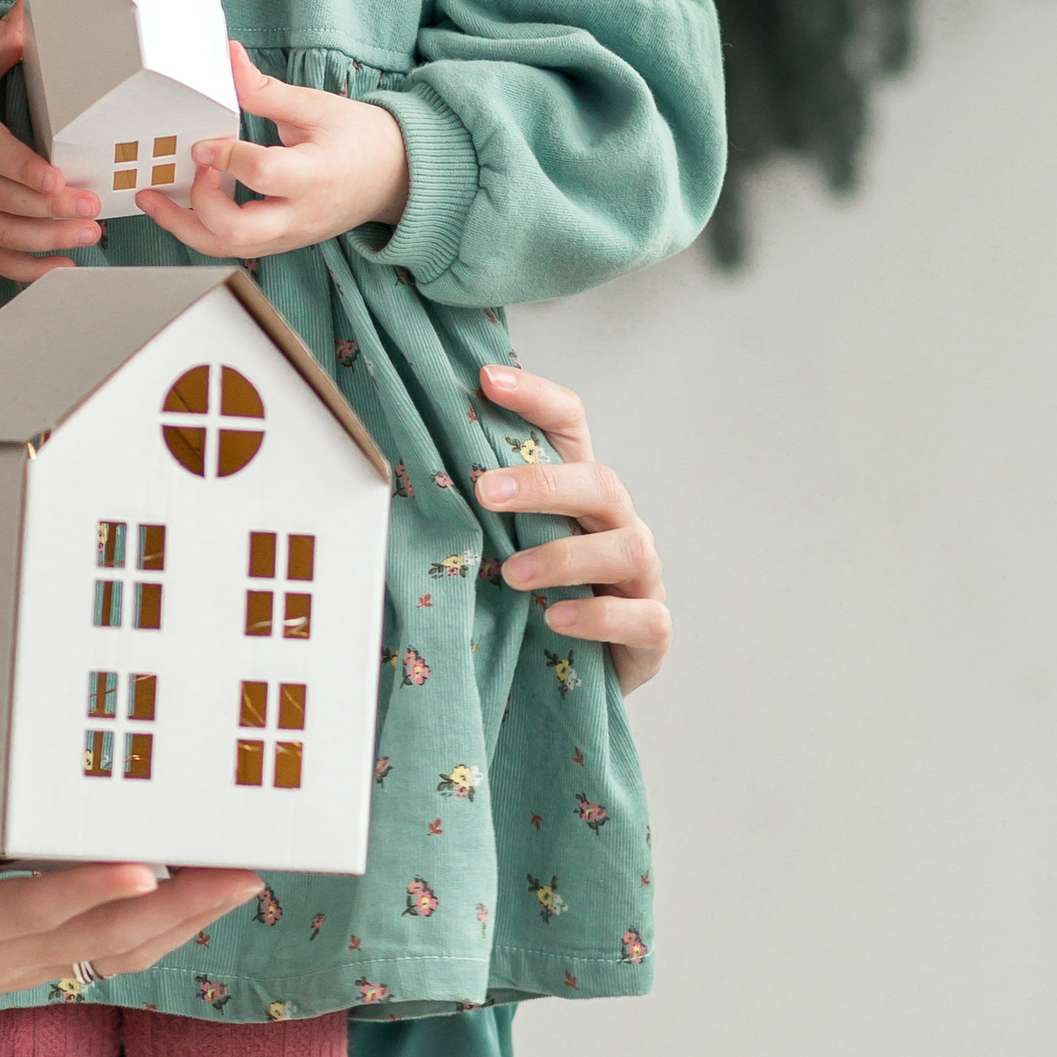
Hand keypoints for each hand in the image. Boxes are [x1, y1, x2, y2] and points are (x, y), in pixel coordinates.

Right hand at [0, 0, 101, 282]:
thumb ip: (2, 42)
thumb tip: (35, 0)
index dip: (21, 169)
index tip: (56, 177)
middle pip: (0, 198)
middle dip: (48, 207)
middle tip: (92, 207)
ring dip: (46, 239)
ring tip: (90, 234)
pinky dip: (25, 270)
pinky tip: (62, 267)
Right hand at [0, 702, 259, 1056]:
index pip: (29, 910)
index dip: (89, 892)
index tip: (145, 869)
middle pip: (104, 936)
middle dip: (180, 905)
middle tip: (243, 867)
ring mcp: (21, 968)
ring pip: (120, 949)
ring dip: (187, 918)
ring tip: (245, 877)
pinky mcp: (32, 966)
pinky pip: (110, 951)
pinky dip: (163, 929)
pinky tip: (200, 899)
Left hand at [136, 43, 408, 260]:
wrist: (393, 177)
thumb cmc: (360, 140)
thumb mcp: (316, 106)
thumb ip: (265, 90)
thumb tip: (229, 58)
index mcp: (315, 176)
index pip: (263, 174)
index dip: (225, 158)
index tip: (202, 143)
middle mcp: (300, 215)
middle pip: (238, 231)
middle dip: (197, 205)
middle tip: (186, 171)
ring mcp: (289, 236)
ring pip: (227, 248)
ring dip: (184, 226)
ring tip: (154, 198)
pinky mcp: (280, 243)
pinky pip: (233, 246)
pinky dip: (202, 229)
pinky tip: (183, 204)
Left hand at [471, 363, 669, 696]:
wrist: (581, 676)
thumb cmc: (534, 600)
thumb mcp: (502, 548)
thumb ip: (479, 511)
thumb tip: (403, 465)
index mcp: (579, 494)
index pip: (570, 425)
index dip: (536, 397)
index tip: (486, 380)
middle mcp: (617, 525)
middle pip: (600, 483)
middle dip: (544, 484)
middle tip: (486, 493)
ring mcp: (641, 578)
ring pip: (628, 548)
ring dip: (566, 557)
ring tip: (512, 575)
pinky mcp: (652, 631)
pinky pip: (642, 616)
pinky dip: (598, 617)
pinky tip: (555, 620)